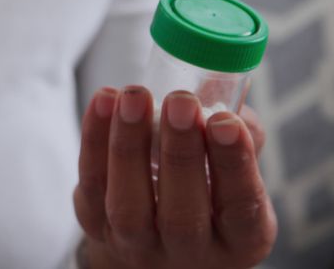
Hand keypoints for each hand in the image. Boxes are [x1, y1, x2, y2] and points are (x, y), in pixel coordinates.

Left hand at [73, 86, 275, 268]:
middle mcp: (190, 253)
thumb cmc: (209, 190)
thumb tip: (223, 82)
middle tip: (181, 102)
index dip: (233, 164)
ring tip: (134, 96)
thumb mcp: (235, 171)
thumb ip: (238, 131)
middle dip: (180, 153)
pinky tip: (104, 101)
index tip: (225, 121)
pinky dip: (94, 142)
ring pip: (129, 206)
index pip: (242, 209)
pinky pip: (92, 188)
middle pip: (182, 215)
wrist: (161, 238)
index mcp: (240, 238)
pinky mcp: (97, 228)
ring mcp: (139, 246)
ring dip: (129, 146)